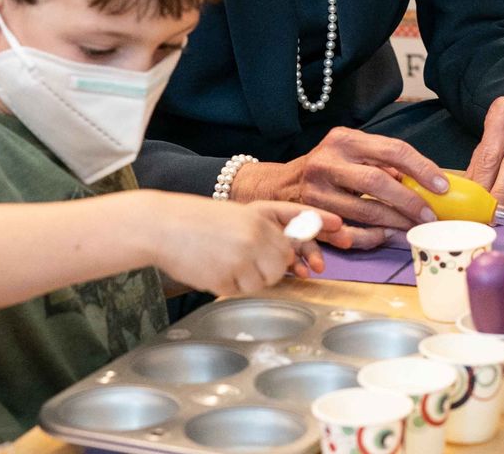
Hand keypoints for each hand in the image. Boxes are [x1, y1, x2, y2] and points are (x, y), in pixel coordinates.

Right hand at [150, 195, 341, 296]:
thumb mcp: (237, 217)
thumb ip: (265, 232)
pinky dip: (229, 285)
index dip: (321, 224)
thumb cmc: (197, 222)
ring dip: (248, 278)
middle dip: (272, 267)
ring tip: (223, 261)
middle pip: (284, 262)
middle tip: (245, 260)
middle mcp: (256, 233)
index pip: (299, 218)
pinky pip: (241, 290)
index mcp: (258, 214)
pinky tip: (212, 269)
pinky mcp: (227, 276)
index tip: (341, 227)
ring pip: (266, 281)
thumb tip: (291, 259)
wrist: (162, 226)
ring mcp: (243, 256)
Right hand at [234, 128, 448, 249]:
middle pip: (376, 181)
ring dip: (393, 223)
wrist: (278, 186)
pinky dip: (368, 237)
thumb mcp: (351, 152)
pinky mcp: (307, 216)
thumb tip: (424, 180)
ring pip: (362, 211)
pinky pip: (345, 232)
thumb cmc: (326, 167)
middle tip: (430, 216)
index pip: (392, 150)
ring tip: (414, 229)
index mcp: (345, 140)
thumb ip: (382, 162)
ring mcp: (315, 190)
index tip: (443, 186)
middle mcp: (328, 161)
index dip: (421, 168)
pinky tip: (385, 237)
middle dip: (408, 201)